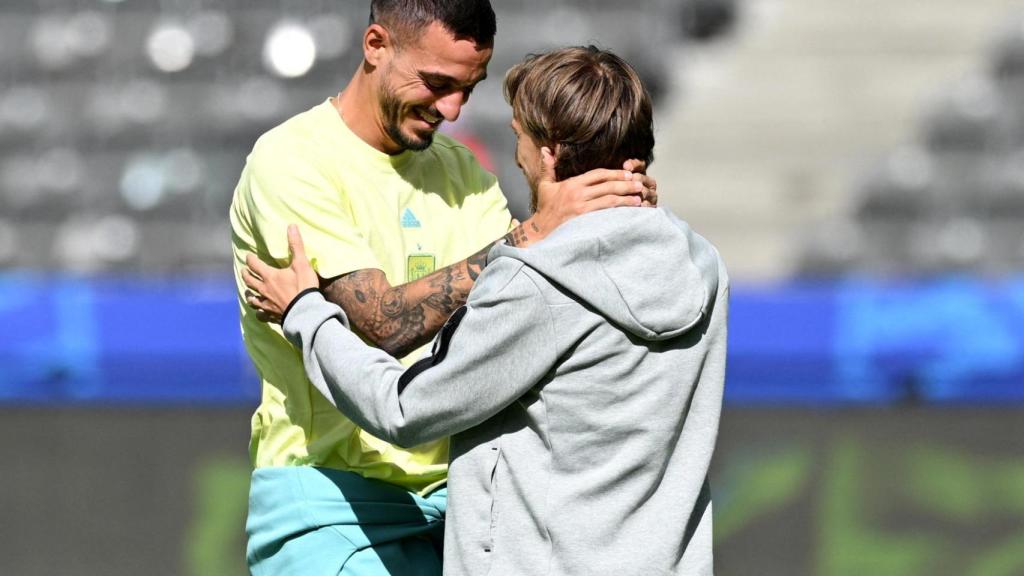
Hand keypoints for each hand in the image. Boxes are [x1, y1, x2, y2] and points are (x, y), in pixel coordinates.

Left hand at [243, 224, 318, 323]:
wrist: (305, 312)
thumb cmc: (303, 286)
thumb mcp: (302, 263)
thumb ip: (296, 245)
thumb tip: (291, 226)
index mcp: (269, 276)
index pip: (254, 265)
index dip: (250, 259)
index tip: (249, 256)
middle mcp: (264, 289)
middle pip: (249, 281)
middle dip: (246, 274)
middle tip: (244, 271)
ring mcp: (266, 303)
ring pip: (252, 298)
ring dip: (249, 293)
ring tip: (248, 291)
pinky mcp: (271, 315)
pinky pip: (260, 314)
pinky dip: (258, 312)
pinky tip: (259, 312)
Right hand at [527, 148, 656, 241]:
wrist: (540, 231)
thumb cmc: (545, 208)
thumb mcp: (544, 185)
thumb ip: (548, 166)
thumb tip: (547, 149)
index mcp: (572, 184)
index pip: (598, 174)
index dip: (614, 173)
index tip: (627, 173)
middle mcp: (579, 195)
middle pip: (607, 186)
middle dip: (625, 184)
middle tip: (639, 183)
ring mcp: (582, 209)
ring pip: (609, 200)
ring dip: (626, 199)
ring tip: (639, 199)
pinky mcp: (585, 222)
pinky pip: (606, 215)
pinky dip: (619, 213)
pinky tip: (630, 213)